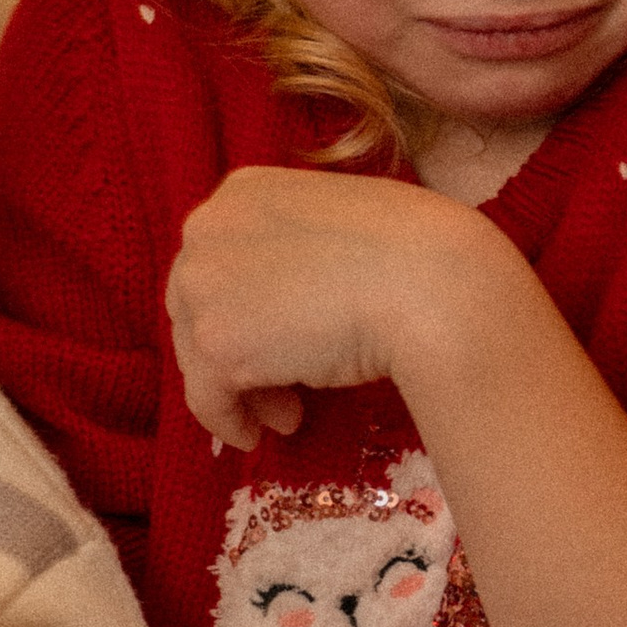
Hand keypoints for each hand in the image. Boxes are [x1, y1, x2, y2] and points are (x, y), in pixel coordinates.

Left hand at [167, 168, 468, 447]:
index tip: (278, 338)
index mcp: (242, 191)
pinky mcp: (215, 343)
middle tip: (281, 387)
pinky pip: (206, 398)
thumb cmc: (409, 249)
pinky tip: (256, 436)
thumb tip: (281, 305)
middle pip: (197, 306)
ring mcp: (203, 285)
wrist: (428, 281)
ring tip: (288, 414)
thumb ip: (294, 251)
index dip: (244, 307)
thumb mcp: (336, 225)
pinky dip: (228, 422)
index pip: (221, 259)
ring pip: (198, 353)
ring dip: (242, 386)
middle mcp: (207, 228)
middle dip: (239, 348)